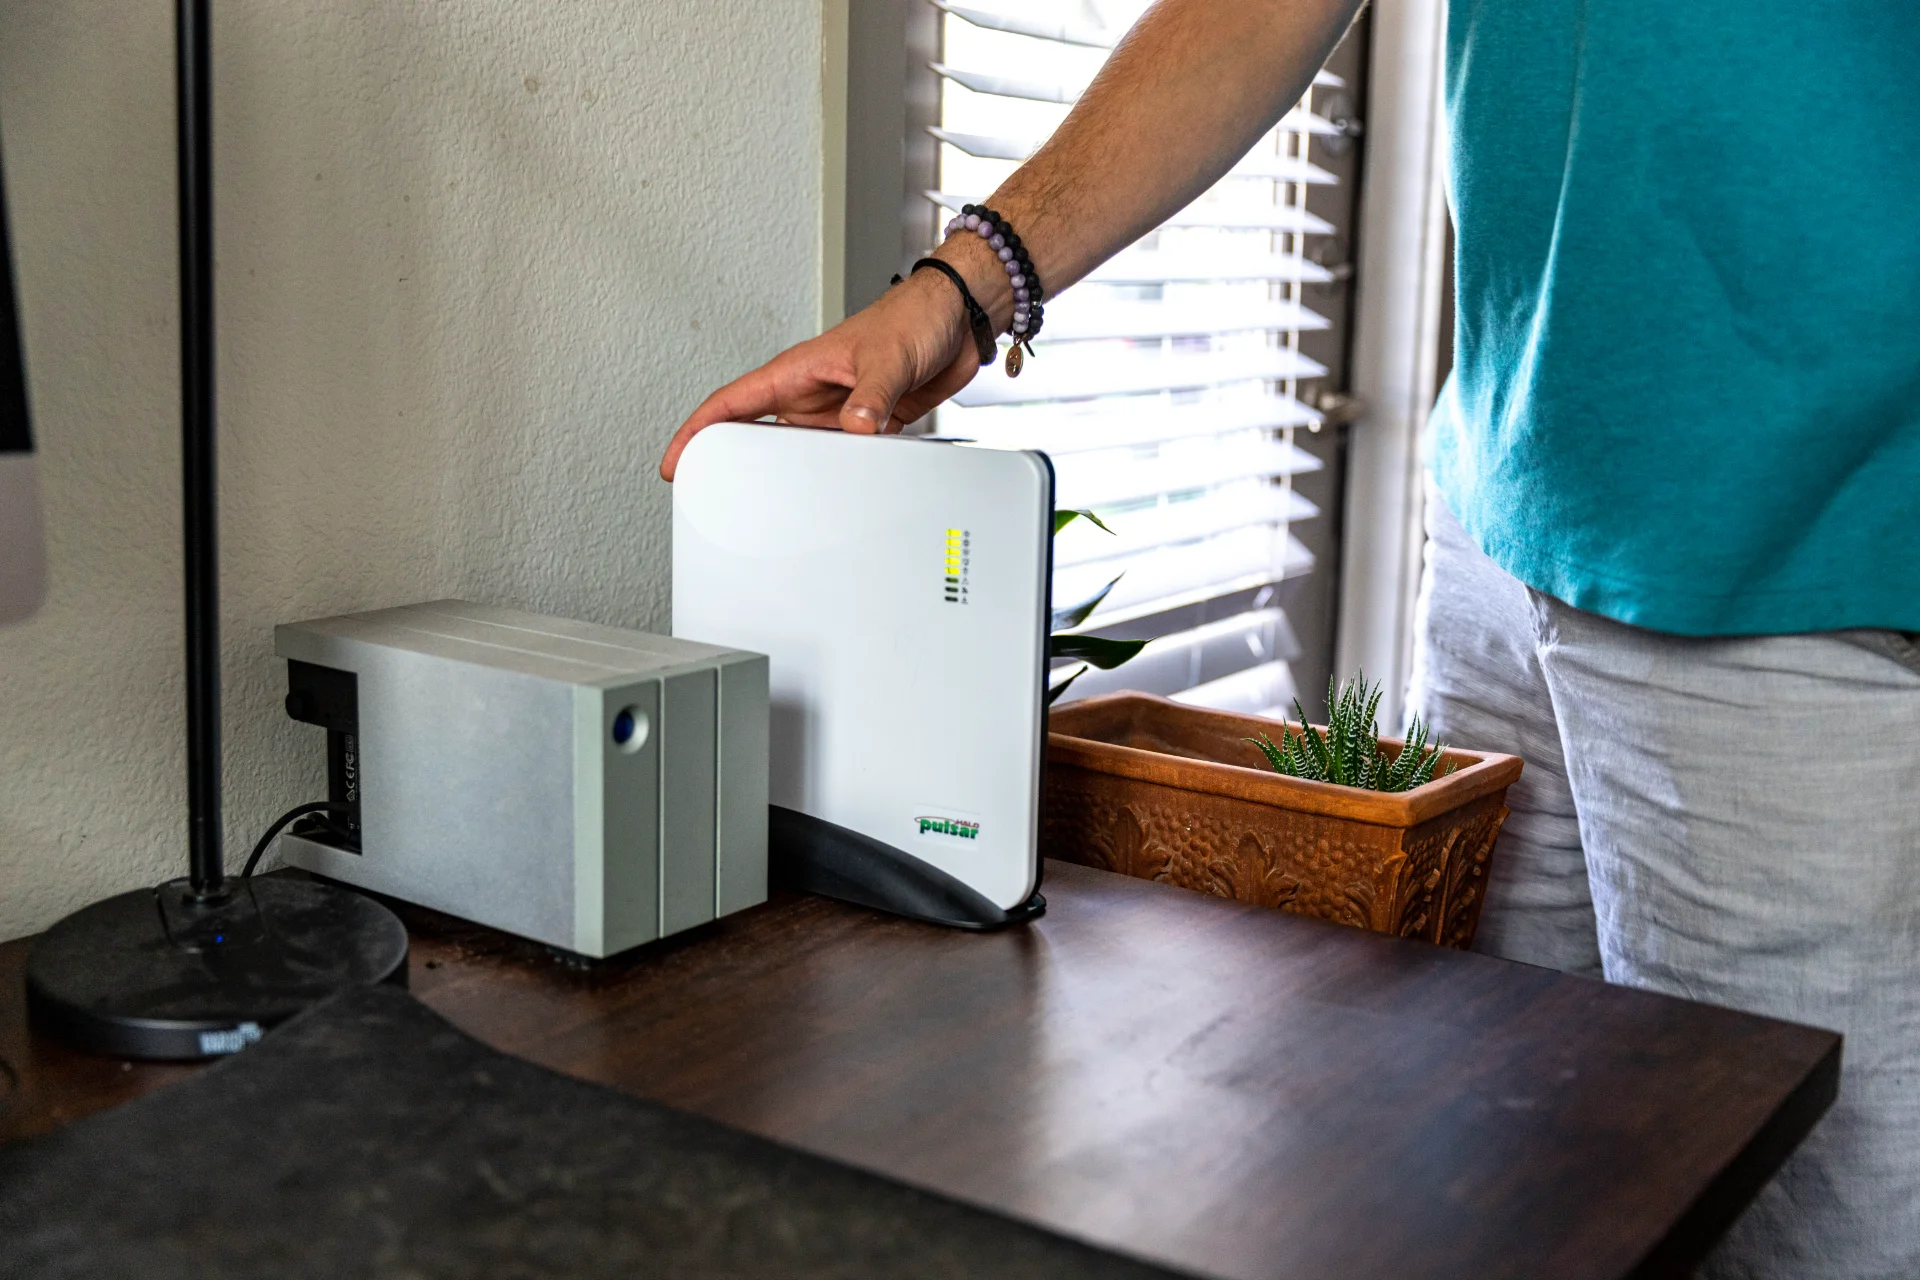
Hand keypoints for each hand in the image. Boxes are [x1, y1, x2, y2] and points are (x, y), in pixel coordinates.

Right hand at [660, 267, 985, 480]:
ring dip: (786, 477)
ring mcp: (836, 412)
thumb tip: (854, 429)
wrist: (955, 320)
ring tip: (771, 510)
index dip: (697, 431)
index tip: (676, 461)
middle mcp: (810, 394)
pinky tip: (835, 496)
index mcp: (797, 371)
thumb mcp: (888, 357)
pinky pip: (839, 458)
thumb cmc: (913, 318)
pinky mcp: (865, 424)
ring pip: (797, 453)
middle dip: (731, 464)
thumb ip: (871, 397)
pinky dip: (834, 477)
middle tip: (711, 496)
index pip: (732, 403)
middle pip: (755, 434)